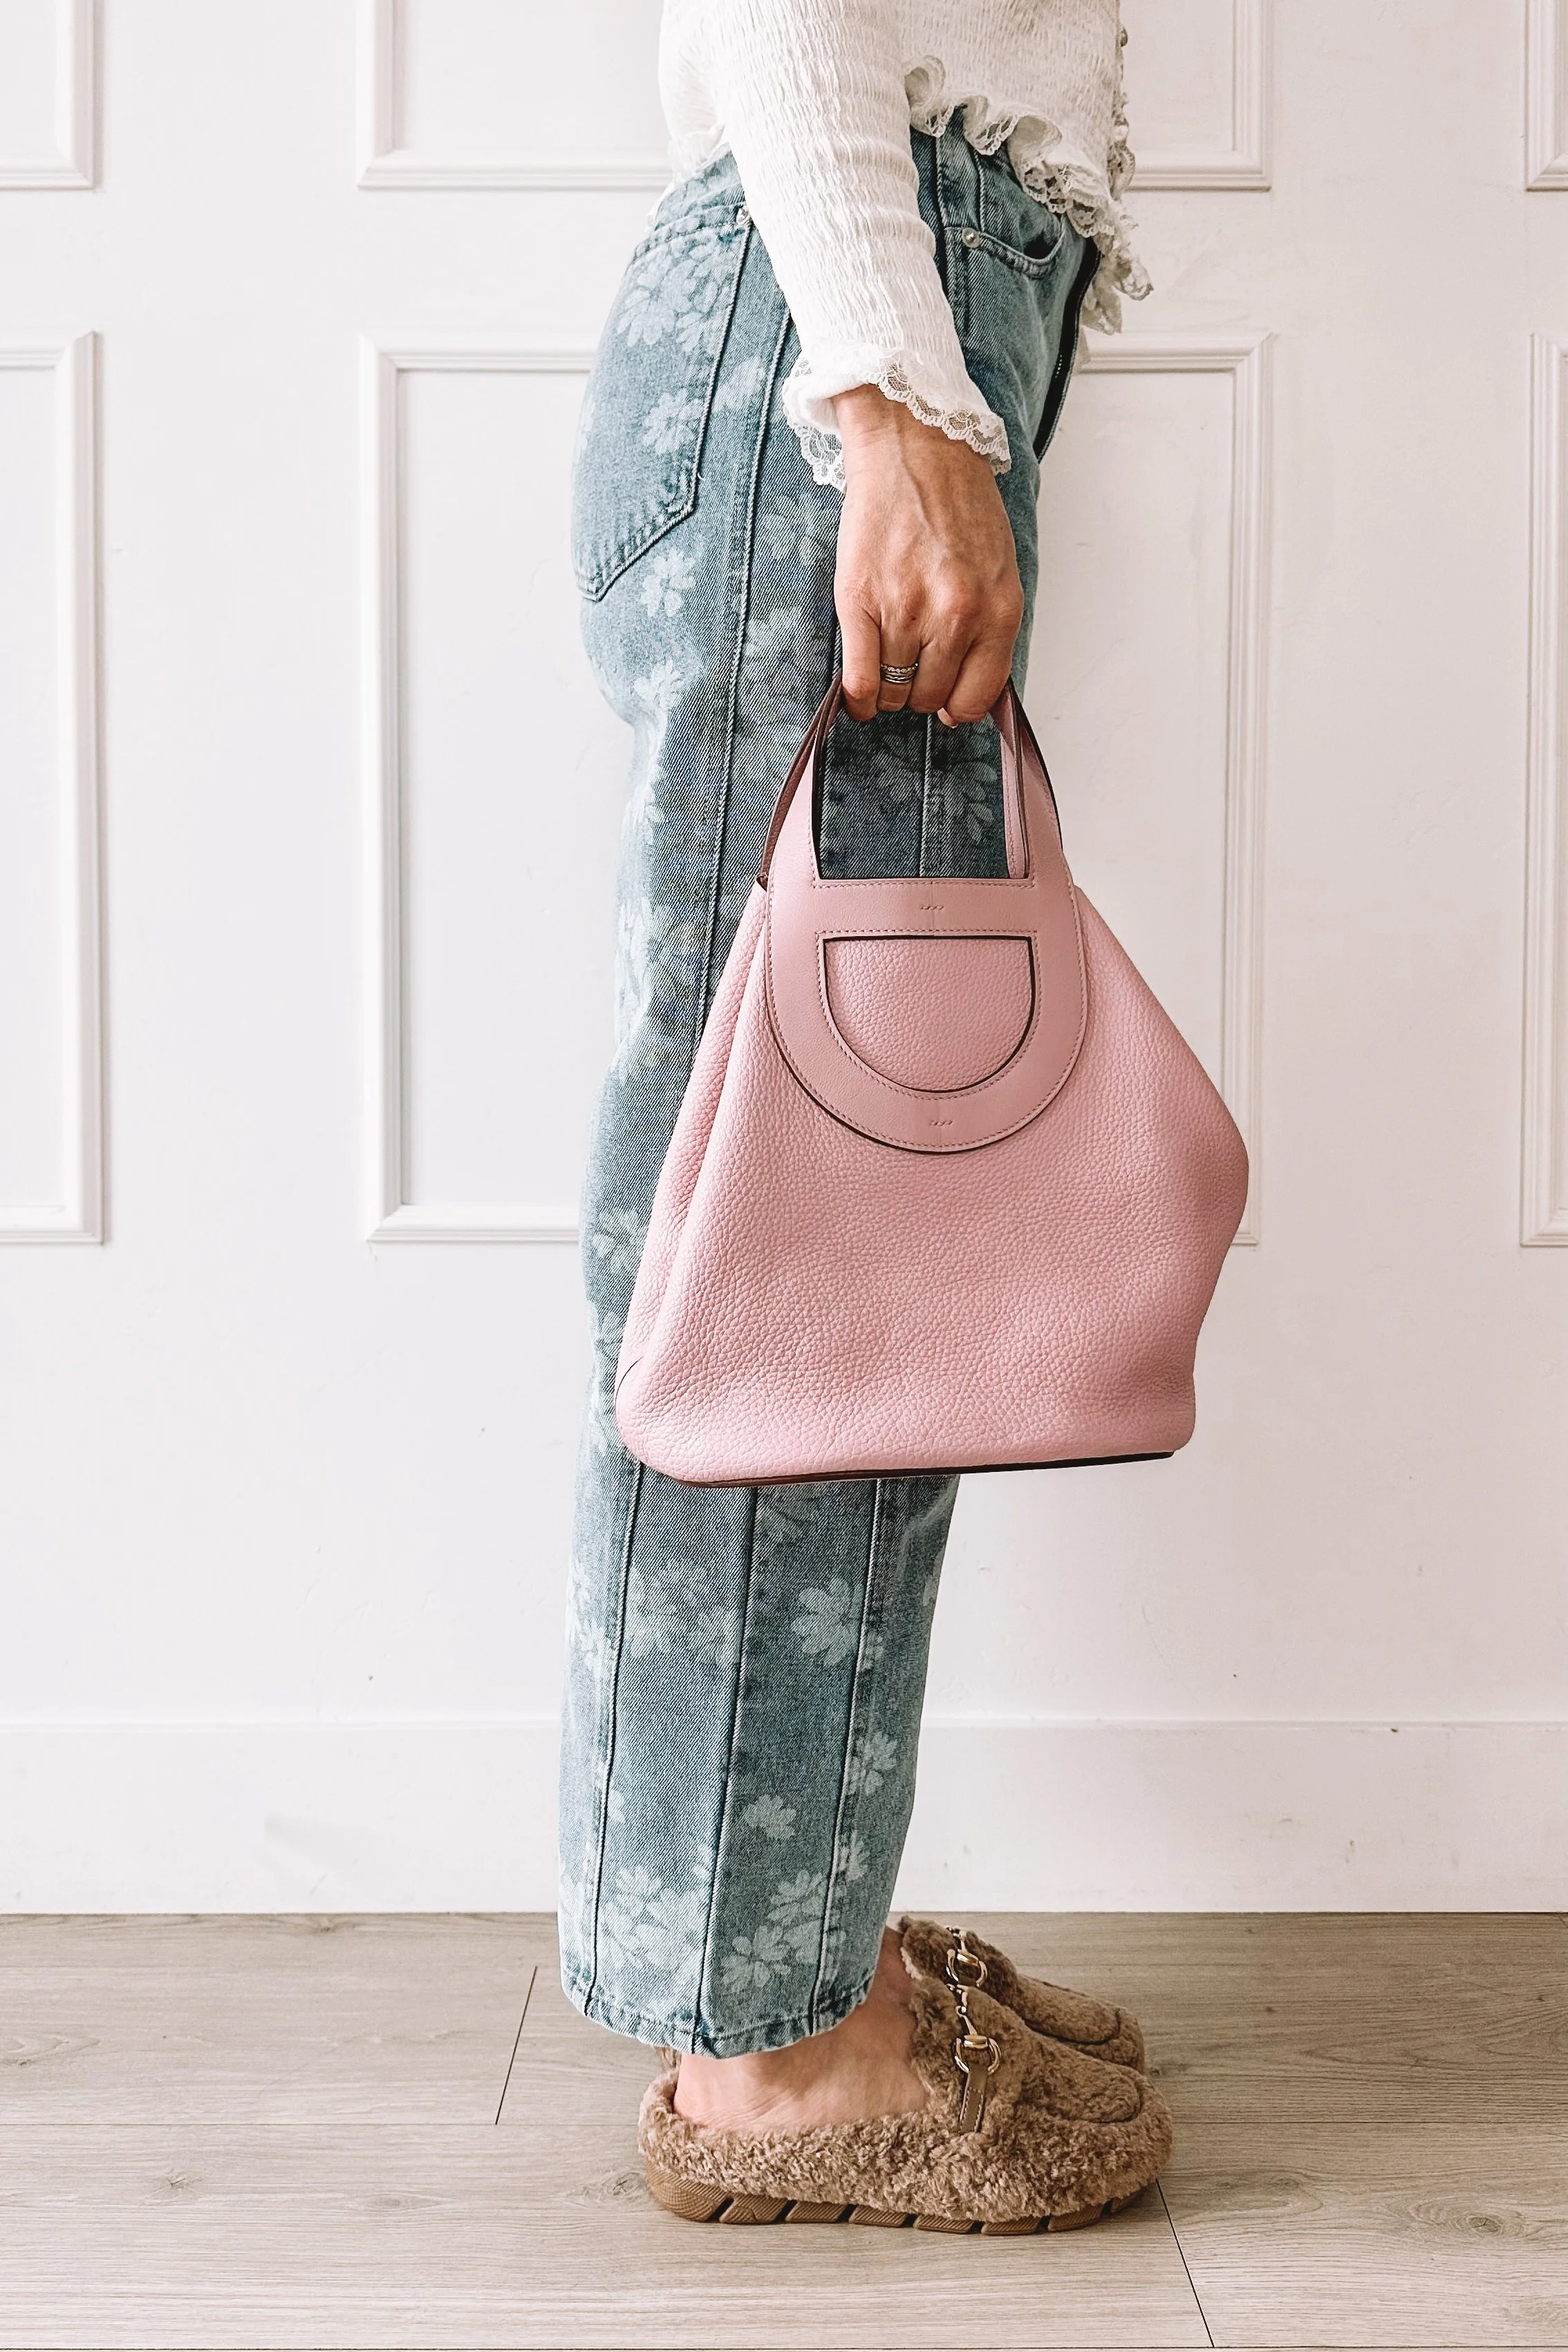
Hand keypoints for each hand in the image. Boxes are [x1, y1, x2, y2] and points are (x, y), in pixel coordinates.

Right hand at [833, 383, 1023, 726]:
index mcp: (997, 610)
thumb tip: (967, 690)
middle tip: (911, 668)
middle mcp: (956, 616)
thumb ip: (989, 627)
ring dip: (889, 689)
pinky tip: (858, 698)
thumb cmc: (957, 502)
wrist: (914, 447)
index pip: (978, 696)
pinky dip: (858, 699)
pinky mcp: (861, 600)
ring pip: (895, 690)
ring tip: (886, 665)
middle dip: (920, 691)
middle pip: (931, 695)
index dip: (958, 707)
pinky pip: (860, 679)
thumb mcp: (997, 568)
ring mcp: (907, 609)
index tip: (946, 704)